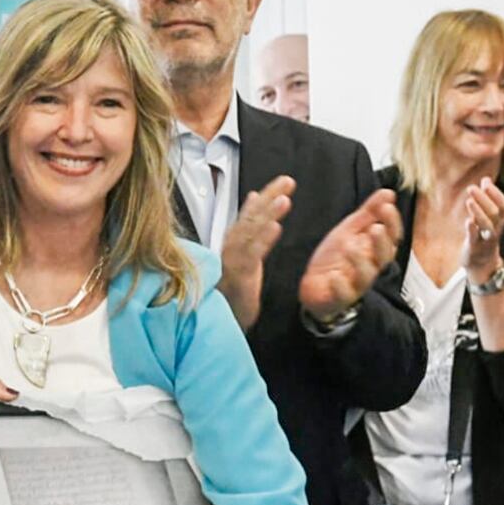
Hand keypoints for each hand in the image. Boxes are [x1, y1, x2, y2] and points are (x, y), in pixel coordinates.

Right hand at [219, 175, 294, 329]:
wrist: (216, 323)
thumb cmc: (228, 292)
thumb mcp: (241, 256)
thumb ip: (248, 228)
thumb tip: (254, 197)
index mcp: (233, 244)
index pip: (248, 216)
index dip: (265, 198)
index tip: (281, 182)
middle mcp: (229, 249)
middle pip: (249, 218)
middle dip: (269, 198)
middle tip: (287, 181)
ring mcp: (231, 262)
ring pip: (249, 233)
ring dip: (266, 214)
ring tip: (284, 199)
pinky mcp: (237, 278)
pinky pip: (250, 256)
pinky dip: (261, 241)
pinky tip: (274, 228)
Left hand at [299, 188, 400, 321]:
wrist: (316, 285)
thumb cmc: (337, 257)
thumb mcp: (351, 229)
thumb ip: (369, 212)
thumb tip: (388, 192)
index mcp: (374, 249)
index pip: (391, 235)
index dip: (391, 222)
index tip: (386, 207)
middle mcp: (370, 266)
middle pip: (383, 256)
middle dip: (381, 242)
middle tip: (375, 228)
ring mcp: (356, 284)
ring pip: (366, 276)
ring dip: (360, 261)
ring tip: (350, 248)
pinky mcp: (339, 297)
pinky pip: (343, 294)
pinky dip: (340, 286)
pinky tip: (334, 277)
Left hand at [461, 177, 503, 281]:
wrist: (481, 262)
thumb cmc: (483, 234)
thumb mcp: (487, 217)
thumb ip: (487, 199)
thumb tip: (486, 179)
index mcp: (500, 221)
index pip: (503, 205)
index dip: (496, 193)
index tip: (485, 182)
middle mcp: (496, 229)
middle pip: (495, 213)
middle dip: (484, 199)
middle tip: (471, 187)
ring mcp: (486, 239)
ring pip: (487, 225)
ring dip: (478, 212)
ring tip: (469, 200)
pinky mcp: (475, 247)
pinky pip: (475, 238)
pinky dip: (472, 230)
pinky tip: (468, 221)